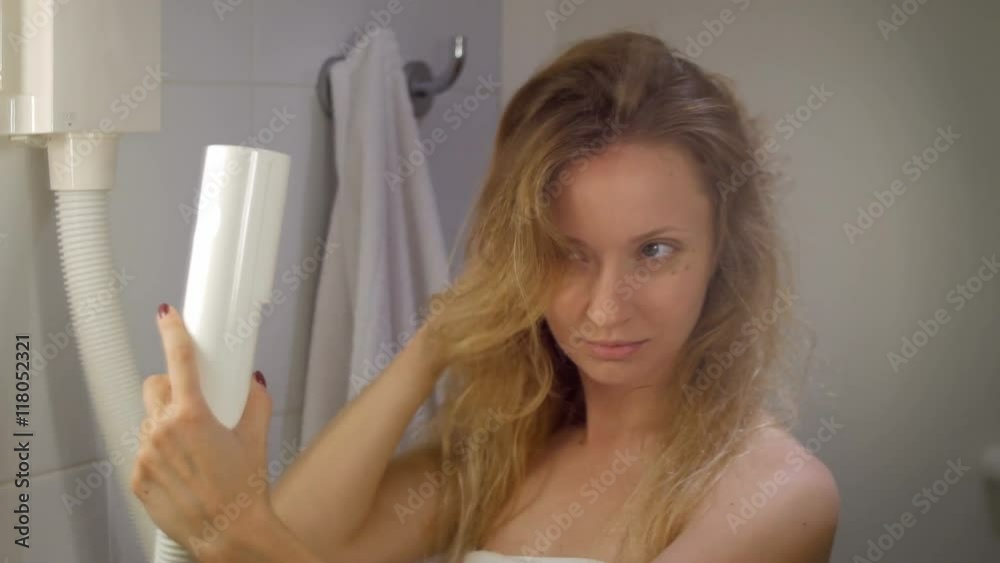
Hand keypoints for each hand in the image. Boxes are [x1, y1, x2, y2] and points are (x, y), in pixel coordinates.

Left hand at [131, 303, 273, 560]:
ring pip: (149, 419)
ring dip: (166, 423)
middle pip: (155, 386)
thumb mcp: (256, 439)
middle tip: (194, 404)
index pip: (179, 360)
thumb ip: (256, 401)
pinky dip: (159, 453)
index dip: (172, 331)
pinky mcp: (138, 477)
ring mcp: (146, 455)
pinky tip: (182, 470)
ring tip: (192, 448)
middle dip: (172, 387)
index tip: (166, 316)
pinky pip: (144, 450)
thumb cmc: (243, 492)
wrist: (228, 535)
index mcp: (193, 416)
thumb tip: (254, 381)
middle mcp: (163, 431)